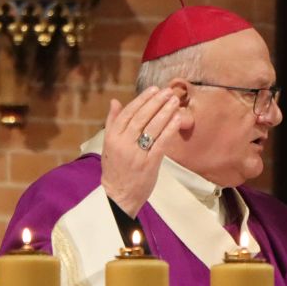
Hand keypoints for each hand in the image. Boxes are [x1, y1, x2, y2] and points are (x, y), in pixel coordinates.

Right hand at [101, 87, 182, 216]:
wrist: (118, 196)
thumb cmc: (115, 169)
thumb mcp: (109, 144)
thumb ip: (113, 122)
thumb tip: (115, 101)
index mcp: (112, 137)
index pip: (128, 113)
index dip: (142, 99)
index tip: (154, 89)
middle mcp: (123, 143)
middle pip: (141, 117)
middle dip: (156, 102)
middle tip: (168, 92)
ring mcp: (136, 154)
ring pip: (152, 128)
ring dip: (165, 112)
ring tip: (175, 101)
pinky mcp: (149, 164)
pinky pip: (161, 143)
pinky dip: (170, 129)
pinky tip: (177, 119)